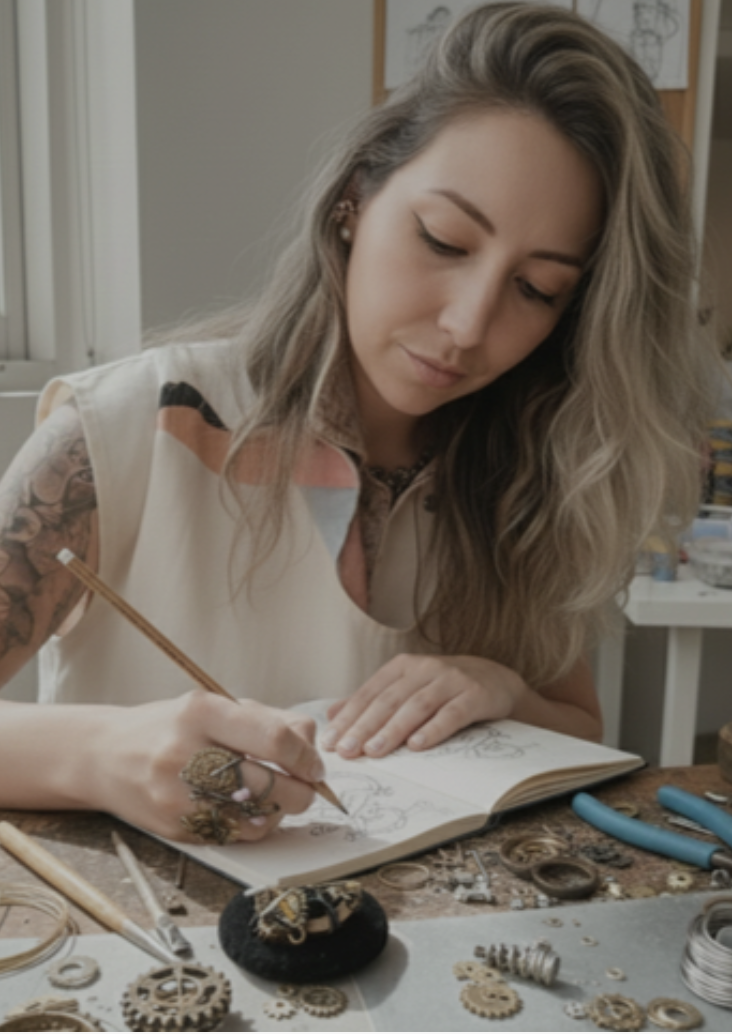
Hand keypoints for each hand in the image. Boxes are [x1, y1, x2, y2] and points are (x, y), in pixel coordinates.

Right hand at [88, 690, 322, 841]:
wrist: (105, 756)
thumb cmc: (169, 728)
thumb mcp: (215, 706)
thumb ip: (268, 719)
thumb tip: (310, 742)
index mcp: (202, 711)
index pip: (274, 739)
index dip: (306, 757)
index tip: (315, 764)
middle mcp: (187, 752)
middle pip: (271, 783)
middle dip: (303, 791)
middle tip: (308, 788)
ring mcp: (177, 795)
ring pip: (257, 816)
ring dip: (281, 811)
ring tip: (279, 797)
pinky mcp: (175, 827)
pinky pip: (235, 835)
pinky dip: (255, 826)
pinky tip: (252, 810)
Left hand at [321, 653, 526, 757]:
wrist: (496, 680)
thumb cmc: (444, 689)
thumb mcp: (407, 689)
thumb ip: (371, 701)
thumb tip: (330, 715)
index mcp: (403, 666)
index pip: (370, 693)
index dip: (349, 717)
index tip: (331, 742)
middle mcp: (425, 669)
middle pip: (389, 700)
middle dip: (365, 726)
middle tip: (347, 751)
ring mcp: (451, 680)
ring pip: (416, 706)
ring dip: (393, 730)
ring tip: (374, 751)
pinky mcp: (475, 695)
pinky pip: (452, 713)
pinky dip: (434, 729)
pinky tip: (418, 746)